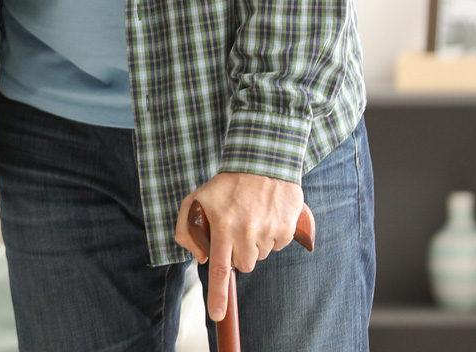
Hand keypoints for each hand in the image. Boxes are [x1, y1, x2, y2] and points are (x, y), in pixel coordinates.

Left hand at [175, 172, 305, 321]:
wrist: (262, 160)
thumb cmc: (226, 184)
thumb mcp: (196, 199)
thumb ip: (188, 230)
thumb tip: (199, 257)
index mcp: (222, 227)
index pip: (218, 268)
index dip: (218, 295)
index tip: (218, 314)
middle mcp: (245, 232)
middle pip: (243, 265)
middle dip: (239, 254)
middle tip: (236, 229)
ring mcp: (268, 231)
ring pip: (261, 255)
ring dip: (255, 243)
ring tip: (251, 217)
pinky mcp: (287, 228)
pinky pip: (278, 245)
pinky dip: (273, 235)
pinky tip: (266, 215)